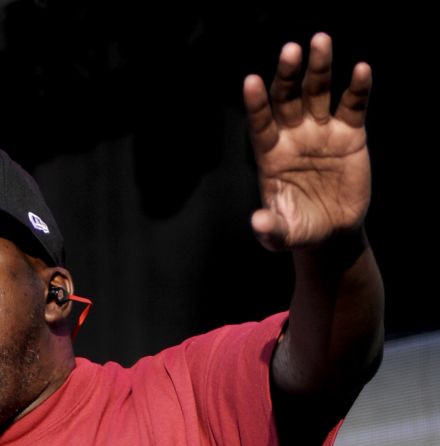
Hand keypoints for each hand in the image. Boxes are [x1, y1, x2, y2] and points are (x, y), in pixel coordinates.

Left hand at [244, 32, 371, 251]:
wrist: (332, 233)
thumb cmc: (300, 230)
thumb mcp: (282, 235)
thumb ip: (270, 228)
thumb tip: (257, 222)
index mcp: (271, 155)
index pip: (260, 124)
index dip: (256, 104)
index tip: (252, 81)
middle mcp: (293, 136)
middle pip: (288, 98)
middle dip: (288, 75)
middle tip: (291, 49)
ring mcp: (321, 131)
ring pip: (318, 92)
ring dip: (319, 67)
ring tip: (320, 41)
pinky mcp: (349, 133)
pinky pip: (352, 106)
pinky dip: (358, 88)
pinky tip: (361, 70)